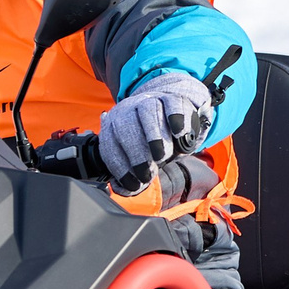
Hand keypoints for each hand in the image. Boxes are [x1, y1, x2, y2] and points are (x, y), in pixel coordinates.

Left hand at [98, 70, 213, 182]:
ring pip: (148, 111)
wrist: (169, 116)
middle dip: (136, 154)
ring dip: (154, 137)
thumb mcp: (138, 161)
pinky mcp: (172, 99)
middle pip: (125, 125)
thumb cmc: (149, 145)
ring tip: (161, 156)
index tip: (135, 184)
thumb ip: (130, 176)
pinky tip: (178, 134)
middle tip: (148, 173)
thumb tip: (122, 189)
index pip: (110, 145)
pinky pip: (173, 104)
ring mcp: (150, 101)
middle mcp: (128, 110)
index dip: (121, 168)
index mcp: (113, 127)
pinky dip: (176, 119)